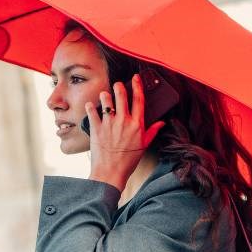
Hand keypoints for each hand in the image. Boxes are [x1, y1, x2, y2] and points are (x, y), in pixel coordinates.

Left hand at [86, 73, 165, 188]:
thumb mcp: (143, 146)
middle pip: (121, 95)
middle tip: (117, 84)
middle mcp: (123, 121)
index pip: (139, 99)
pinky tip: (90, 105)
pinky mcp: (96, 129)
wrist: (110, 173)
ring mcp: (109, 124)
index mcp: (136, 125)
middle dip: (119, 86)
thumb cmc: (128, 162)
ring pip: (106, 101)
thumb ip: (152, 132)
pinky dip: (90, 107)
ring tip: (104, 95)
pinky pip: (92, 112)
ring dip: (105, 95)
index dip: (137, 86)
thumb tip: (161, 123)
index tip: (135, 78)